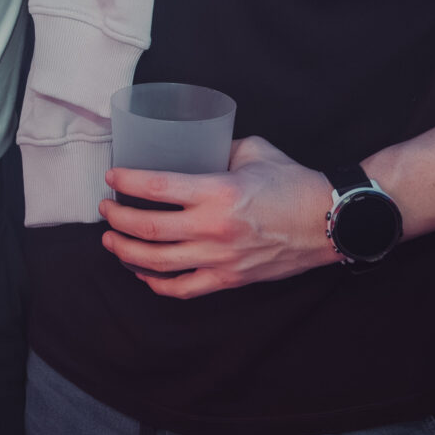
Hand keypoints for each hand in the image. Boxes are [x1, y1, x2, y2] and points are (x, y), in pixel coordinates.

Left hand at [98, 135, 336, 297]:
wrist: (329, 221)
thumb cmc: (293, 182)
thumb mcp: (253, 151)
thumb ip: (219, 148)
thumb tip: (194, 146)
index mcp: (218, 191)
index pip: (157, 187)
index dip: (127, 181)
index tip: (112, 176)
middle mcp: (214, 228)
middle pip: (147, 228)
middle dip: (117, 218)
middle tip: (105, 209)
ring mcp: (221, 258)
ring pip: (158, 263)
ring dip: (127, 252)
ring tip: (111, 241)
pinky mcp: (230, 279)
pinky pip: (183, 288)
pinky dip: (157, 283)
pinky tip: (143, 273)